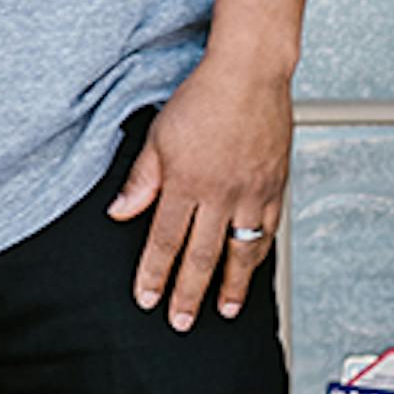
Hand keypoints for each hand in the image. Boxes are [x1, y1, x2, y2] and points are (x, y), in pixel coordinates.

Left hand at [108, 58, 292, 328]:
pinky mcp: (274, 186)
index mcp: (185, 183)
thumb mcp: (158, 135)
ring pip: (239, 252)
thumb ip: (141, 179)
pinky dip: (258, 255)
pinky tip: (251, 269)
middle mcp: (220, 194)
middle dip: (188, 293)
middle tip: (180, 321)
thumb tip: (119, 212)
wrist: (250, 73)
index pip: (164, 242)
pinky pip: (267, 231)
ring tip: (223, 310)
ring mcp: (252, 193)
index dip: (154, 275)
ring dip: (230, 285)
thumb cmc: (203, 97)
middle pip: (201, 256)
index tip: (147, 299)